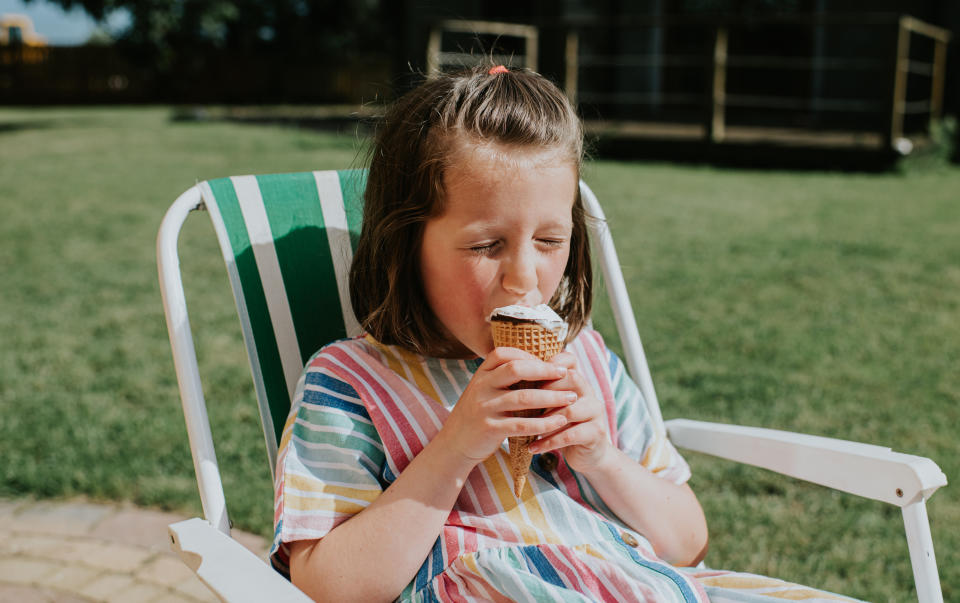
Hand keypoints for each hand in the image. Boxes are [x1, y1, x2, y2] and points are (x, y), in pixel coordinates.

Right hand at [438, 347, 572, 465]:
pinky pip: (522, 424)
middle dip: (545, 371)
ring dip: (551, 397)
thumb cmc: (477, 415)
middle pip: (516, 370)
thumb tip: (537, 364)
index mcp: (481, 374)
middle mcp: (481, 387)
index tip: (550, 362)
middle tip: (566, 375)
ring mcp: (484, 408)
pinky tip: (559, 422)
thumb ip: (502, 378)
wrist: (454, 444)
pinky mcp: (490, 429)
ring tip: (571, 398)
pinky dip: (544, 423)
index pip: (504, 354)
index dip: (529, 355)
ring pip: (523, 397)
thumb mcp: (484, 391)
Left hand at [529, 352, 612, 472]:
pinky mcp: (596, 432)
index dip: (548, 364)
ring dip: (544, 421)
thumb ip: (537, 390)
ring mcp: (595, 411)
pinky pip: (571, 435)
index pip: (568, 360)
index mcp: (577, 380)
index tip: (524, 375)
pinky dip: (549, 442)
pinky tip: (533, 448)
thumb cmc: (559, 424)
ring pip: (569, 410)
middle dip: (545, 391)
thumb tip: (506, 376)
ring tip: (524, 429)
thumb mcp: (548, 404)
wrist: (584, 452)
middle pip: (572, 379)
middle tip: (521, 403)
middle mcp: (589, 391)